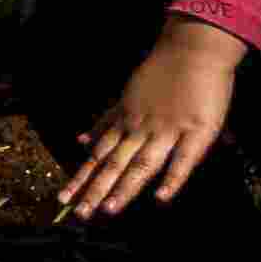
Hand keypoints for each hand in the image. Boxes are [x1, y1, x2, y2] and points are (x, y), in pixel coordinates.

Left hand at [60, 19, 245, 221]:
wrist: (192, 47)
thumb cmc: (163, 72)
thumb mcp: (126, 96)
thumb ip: (106, 120)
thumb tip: (81, 140)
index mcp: (124, 121)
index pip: (98, 155)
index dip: (81, 177)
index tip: (64, 198)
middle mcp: (140, 128)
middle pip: (114, 164)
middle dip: (95, 189)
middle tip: (78, 214)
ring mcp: (167, 130)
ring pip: (141, 164)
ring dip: (124, 188)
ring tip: (108, 210)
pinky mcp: (197, 131)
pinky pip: (183, 160)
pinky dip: (172, 180)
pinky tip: (160, 199)